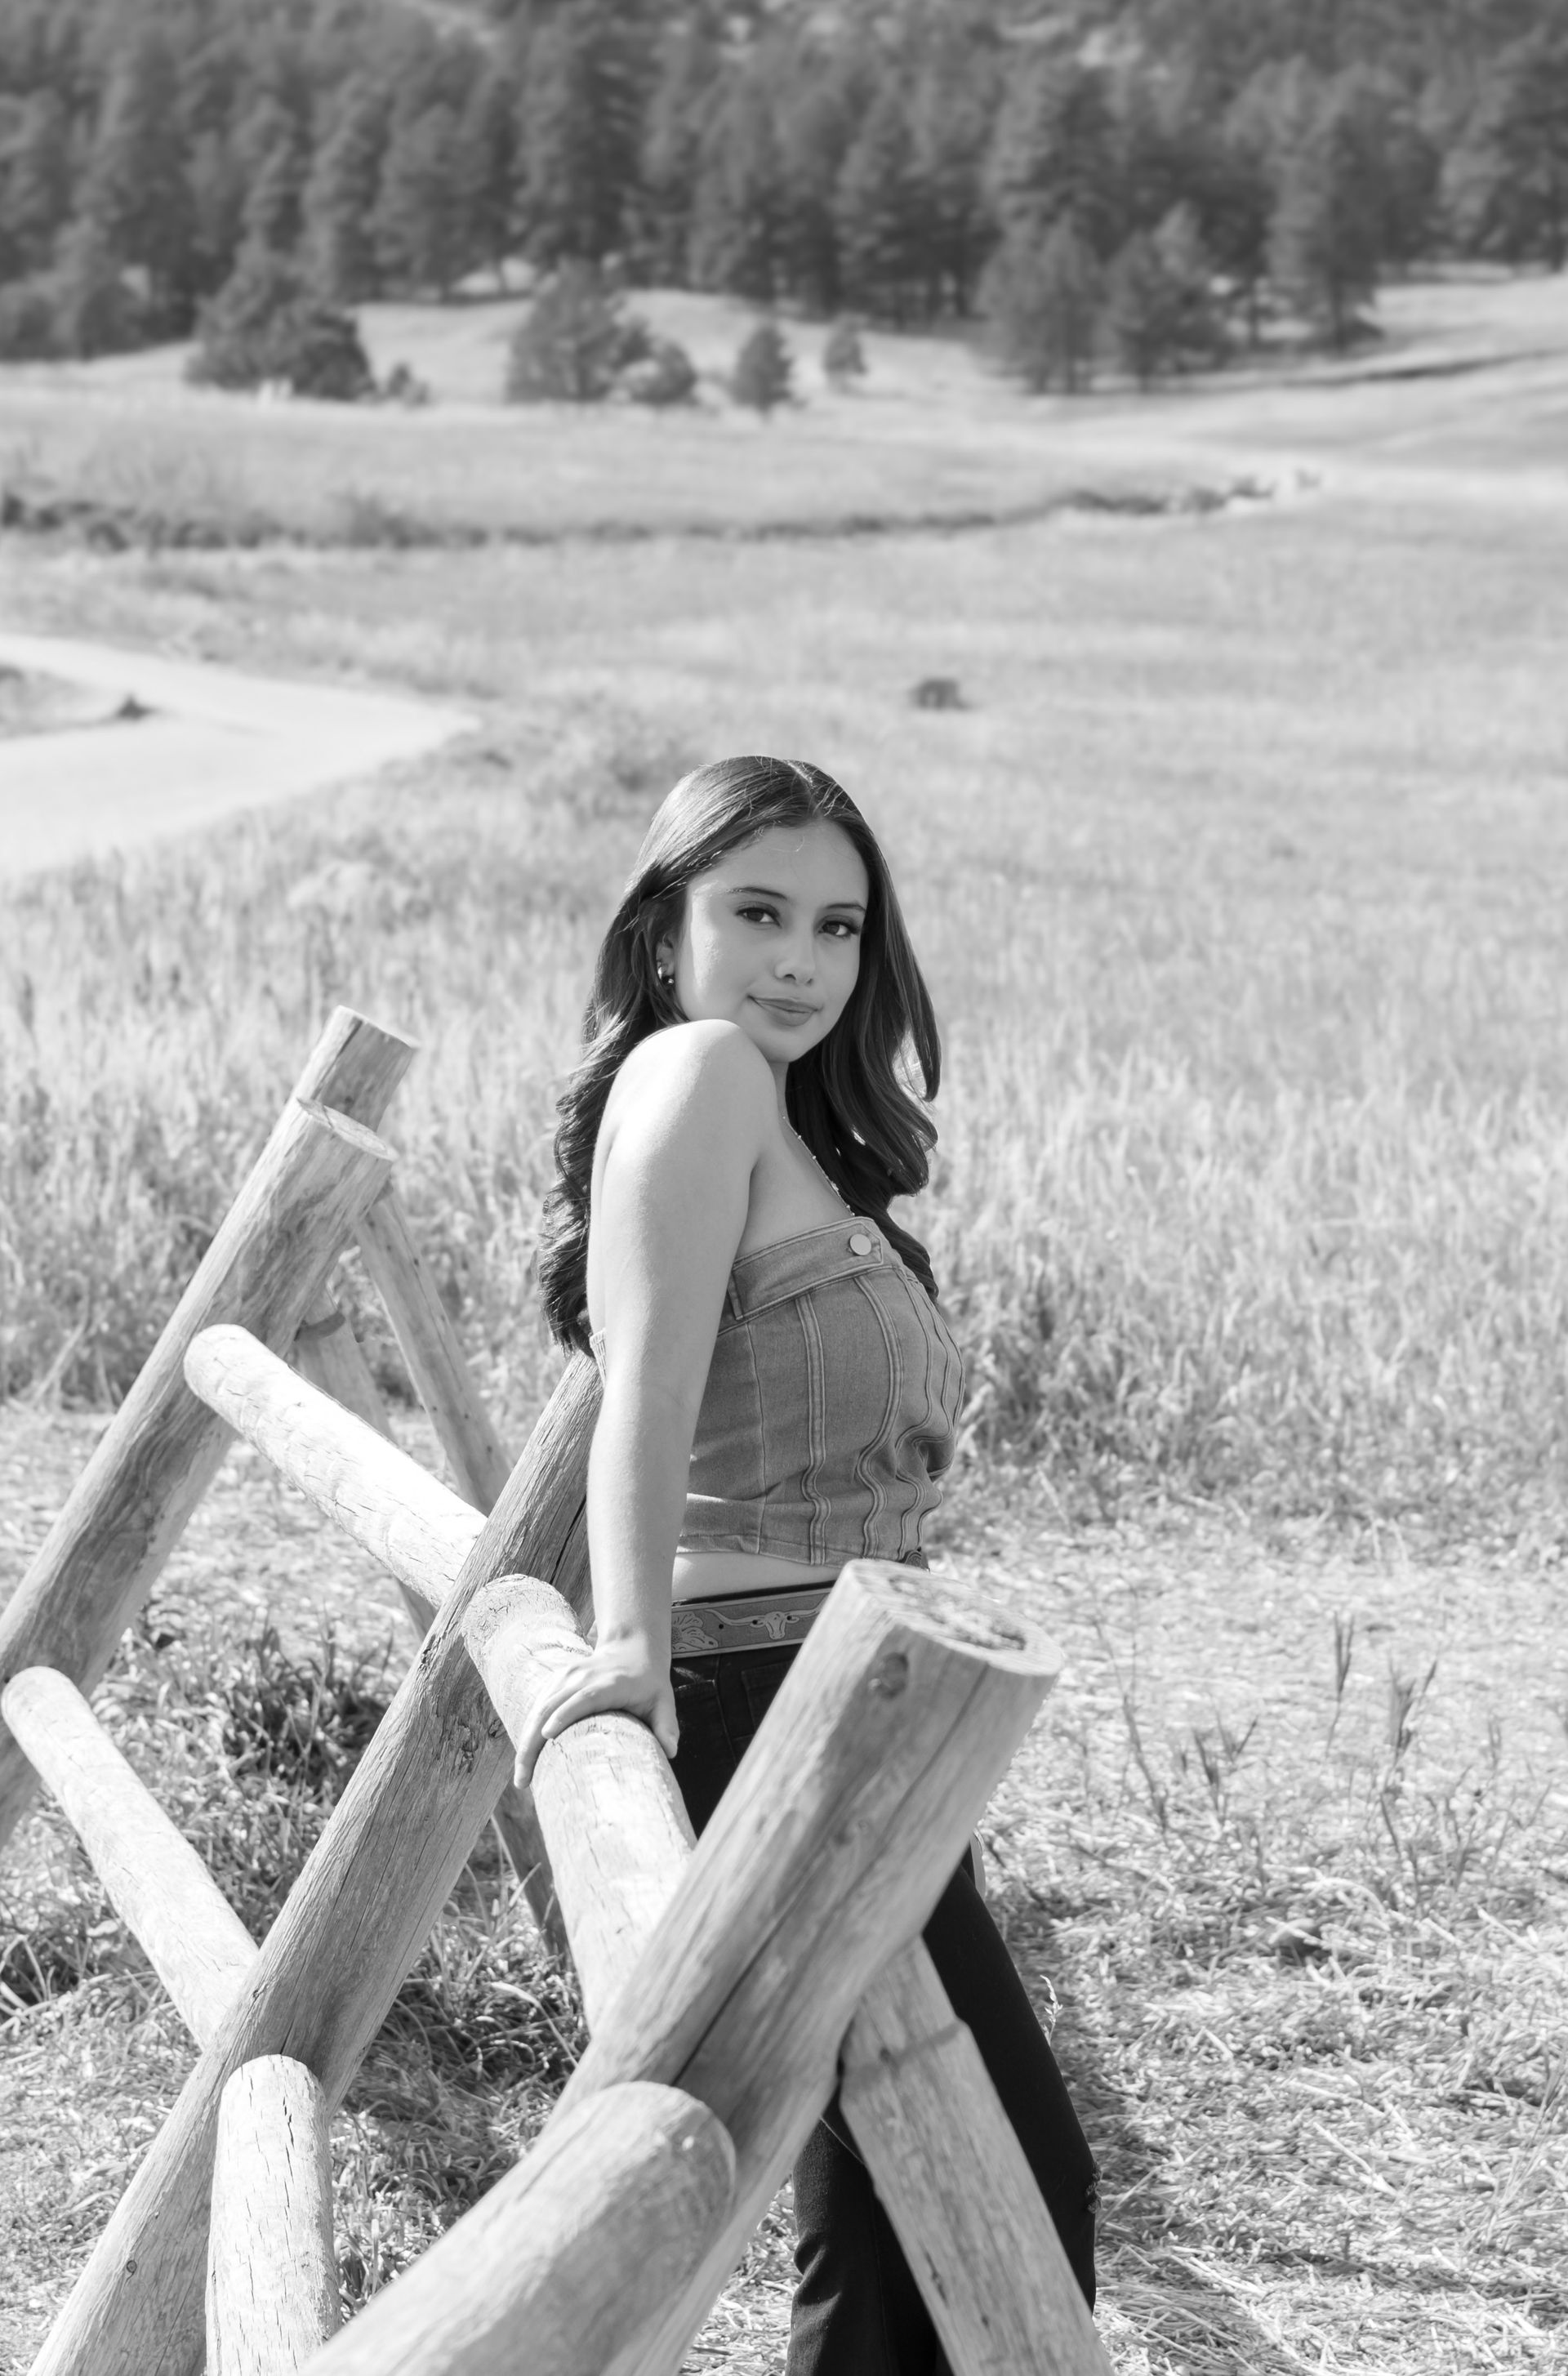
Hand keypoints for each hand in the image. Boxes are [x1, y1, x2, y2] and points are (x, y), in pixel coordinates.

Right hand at [512, 1637, 678, 1787]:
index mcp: (609, 1683)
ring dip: (525, 1743)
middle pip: (551, 1706)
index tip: (548, 1735)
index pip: (583, 1698)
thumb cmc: (649, 1683)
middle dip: (533, 1742)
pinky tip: (524, 1760)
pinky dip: (527, 1732)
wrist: (631, 1648)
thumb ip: (667, 1725)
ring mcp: (566, 1677)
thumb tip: (670, 1752)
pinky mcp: (556, 1680)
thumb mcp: (664, 1701)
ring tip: (521, 1778)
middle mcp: (582, 1677)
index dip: (565, 1714)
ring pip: (538, 1709)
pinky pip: (536, 1707)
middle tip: (524, 1779)